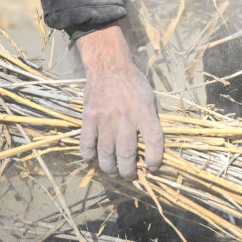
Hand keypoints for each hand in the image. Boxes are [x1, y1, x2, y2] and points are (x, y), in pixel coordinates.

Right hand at [76, 25, 163, 178]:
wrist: (109, 66)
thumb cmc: (133, 83)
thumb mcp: (150, 98)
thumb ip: (151, 119)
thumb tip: (154, 145)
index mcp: (145, 112)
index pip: (154, 141)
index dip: (154, 158)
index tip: (152, 168)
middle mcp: (126, 118)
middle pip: (127, 154)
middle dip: (129, 171)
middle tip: (129, 176)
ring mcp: (106, 119)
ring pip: (106, 153)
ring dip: (110, 168)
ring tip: (113, 172)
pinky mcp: (89, 118)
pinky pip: (87, 143)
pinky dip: (89, 155)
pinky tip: (93, 158)